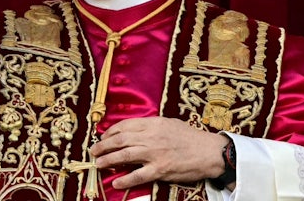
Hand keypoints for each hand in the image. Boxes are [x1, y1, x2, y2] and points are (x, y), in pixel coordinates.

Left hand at [90, 117, 228, 189]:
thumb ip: (151, 125)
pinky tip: (116, 182)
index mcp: (153, 123)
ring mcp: (154, 154)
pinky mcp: (160, 170)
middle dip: (103, 145)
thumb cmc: (190, 137)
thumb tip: (133, 129)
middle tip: (94, 151)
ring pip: (124, 156)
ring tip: (98, 164)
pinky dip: (125, 179)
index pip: (125, 125)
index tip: (104, 136)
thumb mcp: (169, 123)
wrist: (209, 152)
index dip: (110, 131)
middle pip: (120, 140)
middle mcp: (151, 137)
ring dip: (108, 160)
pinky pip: (138, 176)